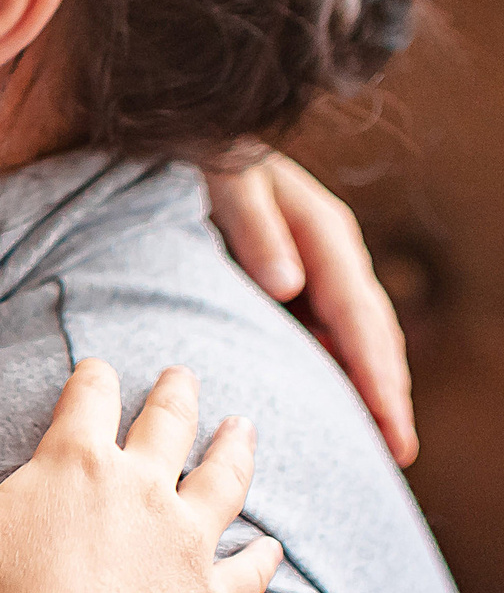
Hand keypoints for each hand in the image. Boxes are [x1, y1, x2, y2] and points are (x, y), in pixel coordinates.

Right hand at [0, 359, 281, 592]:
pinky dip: (263, 557)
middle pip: (168, 425)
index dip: (92, 378)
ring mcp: (185, 541)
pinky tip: (274, 547)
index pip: (91, 397)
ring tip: (244, 427)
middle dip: (174, 394)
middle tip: (181, 375)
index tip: (97, 368)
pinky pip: (246, 571)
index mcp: (78, 461)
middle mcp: (143, 488)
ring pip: (224, 481)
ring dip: (236, 450)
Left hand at [206, 152, 415, 466]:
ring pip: (357, 336)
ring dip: (371, 387)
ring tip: (382, 443)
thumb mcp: (227, 182)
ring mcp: (318, 268)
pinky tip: (337, 406)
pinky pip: (330, 332)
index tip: (390, 422)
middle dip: (386, 393)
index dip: (375, 373)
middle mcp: (331, 254)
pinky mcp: (297, 280)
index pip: (357, 316)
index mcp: (323, 234)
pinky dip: (341, 369)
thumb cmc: (205, 159)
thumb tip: (288, 284)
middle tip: (399, 453)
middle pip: (370, 332)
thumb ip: (254, 228)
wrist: (193, 139)